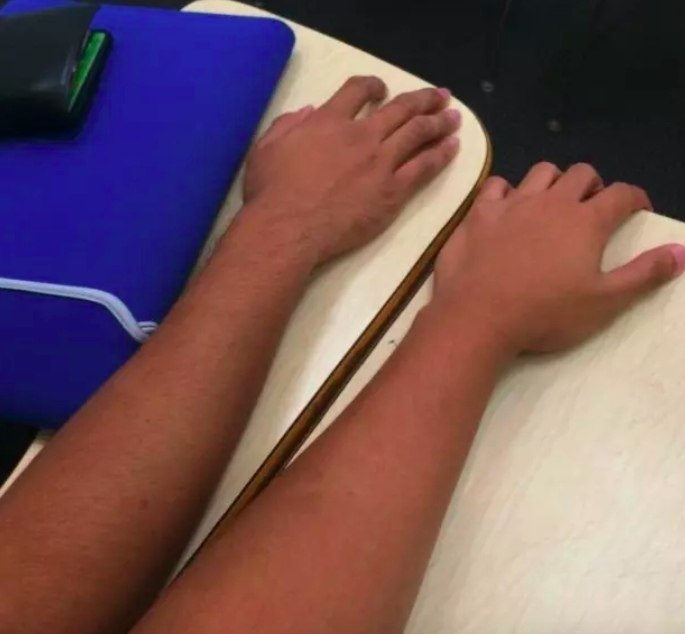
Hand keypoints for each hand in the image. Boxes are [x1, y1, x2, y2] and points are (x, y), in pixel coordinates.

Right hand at [242, 76, 460, 266]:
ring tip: (454, 117)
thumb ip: (288, 124)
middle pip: (400, 109)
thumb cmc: (272, 192)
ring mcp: (380, 163)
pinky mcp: (392, 191)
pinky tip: (453, 147)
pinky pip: (423, 168)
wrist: (289, 227)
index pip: (358, 91)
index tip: (383, 89)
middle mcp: (361, 135)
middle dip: (423, 100)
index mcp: (329, 121)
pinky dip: (440, 155)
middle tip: (440, 97)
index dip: (374, 85)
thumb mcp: (266, 148)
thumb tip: (309, 112)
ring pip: (418, 134)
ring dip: (439, 122)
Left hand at [433, 162, 684, 354]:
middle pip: (581, 174)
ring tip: (551, 204)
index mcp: (586, 222)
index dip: (635, 198)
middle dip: (593, 186)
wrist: (480, 317)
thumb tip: (682, 251)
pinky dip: (506, 191)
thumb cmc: (546, 314)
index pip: (622, 194)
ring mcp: (512, 204)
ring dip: (553, 182)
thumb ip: (644, 274)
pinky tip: (506, 208)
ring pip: (540, 172)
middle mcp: (551, 203)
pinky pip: (496, 186)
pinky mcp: (479, 214)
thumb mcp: (604, 302)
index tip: (636, 210)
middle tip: (591, 208)